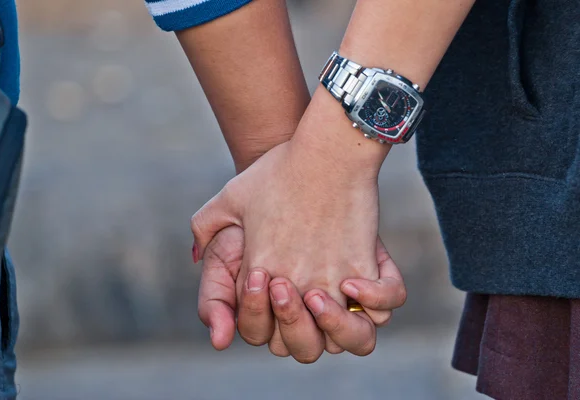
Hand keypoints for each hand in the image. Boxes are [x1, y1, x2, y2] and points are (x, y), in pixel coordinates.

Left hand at [192, 90, 392, 358]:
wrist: (324, 149)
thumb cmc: (278, 169)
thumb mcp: (230, 196)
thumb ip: (205, 228)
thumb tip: (197, 256)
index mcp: (260, 272)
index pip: (257, 329)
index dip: (264, 319)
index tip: (273, 288)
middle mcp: (295, 284)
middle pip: (300, 347)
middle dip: (297, 331)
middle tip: (302, 297)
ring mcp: (332, 278)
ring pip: (345, 337)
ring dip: (337, 326)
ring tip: (328, 295)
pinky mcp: (363, 264)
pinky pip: (382, 307)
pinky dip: (374, 303)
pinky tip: (356, 283)